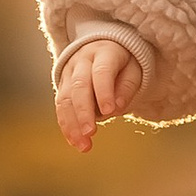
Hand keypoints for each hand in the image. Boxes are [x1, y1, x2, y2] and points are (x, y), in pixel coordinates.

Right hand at [55, 39, 145, 153]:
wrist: (102, 49)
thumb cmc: (124, 63)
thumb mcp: (134, 69)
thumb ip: (127, 86)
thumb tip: (116, 107)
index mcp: (104, 52)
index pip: (102, 71)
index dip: (104, 91)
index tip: (109, 112)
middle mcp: (83, 60)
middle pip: (79, 86)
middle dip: (83, 111)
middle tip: (90, 133)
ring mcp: (69, 72)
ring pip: (65, 98)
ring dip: (72, 124)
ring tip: (83, 146)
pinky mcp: (62, 85)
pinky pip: (60, 107)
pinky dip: (67, 126)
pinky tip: (74, 142)